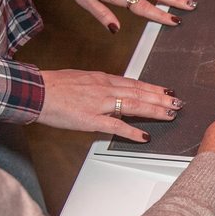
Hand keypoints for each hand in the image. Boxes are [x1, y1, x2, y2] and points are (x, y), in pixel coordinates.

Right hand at [36, 69, 184, 141]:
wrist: (36, 91)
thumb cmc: (54, 86)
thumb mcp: (82, 79)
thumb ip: (100, 86)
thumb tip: (113, 92)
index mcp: (103, 79)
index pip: (135, 83)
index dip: (153, 88)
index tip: (167, 91)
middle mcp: (105, 88)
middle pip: (140, 92)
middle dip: (161, 98)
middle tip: (178, 102)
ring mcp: (100, 103)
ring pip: (134, 105)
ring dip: (155, 110)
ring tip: (170, 114)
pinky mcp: (92, 119)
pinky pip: (117, 126)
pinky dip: (133, 131)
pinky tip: (145, 136)